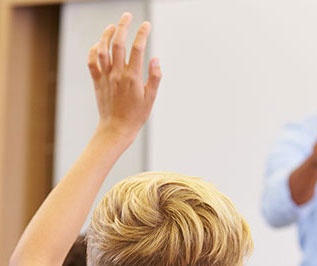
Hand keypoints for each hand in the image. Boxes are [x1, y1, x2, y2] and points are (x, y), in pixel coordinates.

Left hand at [88, 12, 161, 143]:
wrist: (116, 129)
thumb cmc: (136, 116)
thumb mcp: (150, 99)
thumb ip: (154, 78)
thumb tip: (155, 59)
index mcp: (132, 78)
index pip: (138, 49)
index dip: (142, 34)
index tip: (146, 25)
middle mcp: (117, 74)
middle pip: (118, 44)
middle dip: (123, 26)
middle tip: (127, 15)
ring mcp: (105, 77)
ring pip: (103, 50)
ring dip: (106, 35)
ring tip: (112, 26)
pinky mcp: (97, 82)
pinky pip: (92, 62)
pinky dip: (94, 50)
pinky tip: (99, 45)